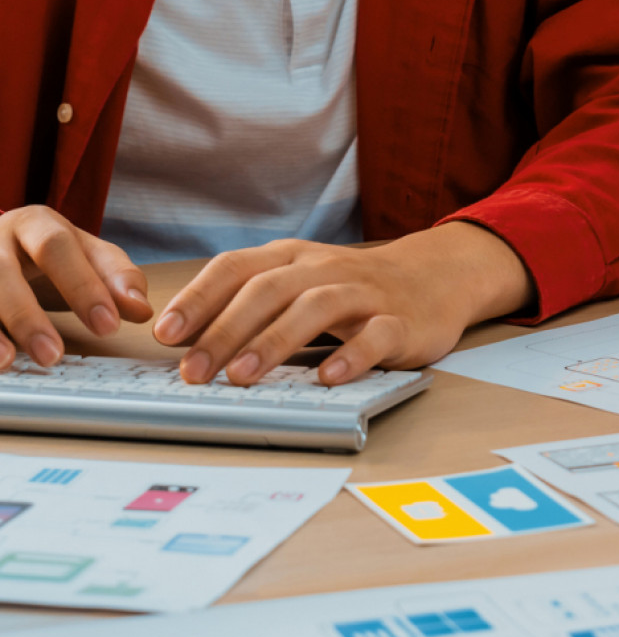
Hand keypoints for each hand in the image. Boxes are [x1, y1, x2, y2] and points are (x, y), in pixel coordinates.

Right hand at [0, 206, 153, 366]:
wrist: (0, 242)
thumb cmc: (52, 254)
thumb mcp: (88, 256)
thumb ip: (117, 278)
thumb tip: (141, 310)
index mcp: (35, 223)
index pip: (58, 248)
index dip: (81, 286)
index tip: (107, 326)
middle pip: (2, 271)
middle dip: (27, 315)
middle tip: (53, 355)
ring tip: (7, 361)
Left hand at [156, 223, 531, 385]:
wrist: (435, 277)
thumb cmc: (353, 288)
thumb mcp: (299, 281)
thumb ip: (252, 302)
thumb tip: (187, 343)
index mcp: (292, 258)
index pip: (235, 269)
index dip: (197, 299)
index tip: (165, 335)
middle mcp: (324, 270)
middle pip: (268, 291)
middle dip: (224, 331)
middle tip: (193, 371)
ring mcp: (365, 294)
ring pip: (315, 309)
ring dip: (274, 342)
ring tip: (242, 376)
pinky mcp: (402, 321)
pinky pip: (376, 336)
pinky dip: (351, 356)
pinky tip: (328, 377)